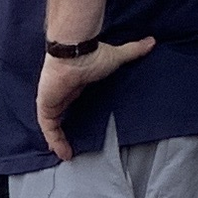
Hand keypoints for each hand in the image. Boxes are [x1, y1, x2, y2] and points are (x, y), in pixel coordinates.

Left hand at [35, 35, 157, 161]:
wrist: (76, 50)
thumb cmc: (93, 54)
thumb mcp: (117, 57)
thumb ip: (133, 51)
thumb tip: (151, 42)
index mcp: (74, 83)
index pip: (70, 102)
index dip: (74, 115)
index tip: (80, 128)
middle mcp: (61, 92)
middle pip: (59, 115)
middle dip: (62, 132)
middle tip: (70, 147)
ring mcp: (52, 98)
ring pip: (51, 124)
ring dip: (57, 139)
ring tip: (66, 155)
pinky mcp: (46, 103)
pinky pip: (47, 125)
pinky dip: (52, 138)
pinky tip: (61, 151)